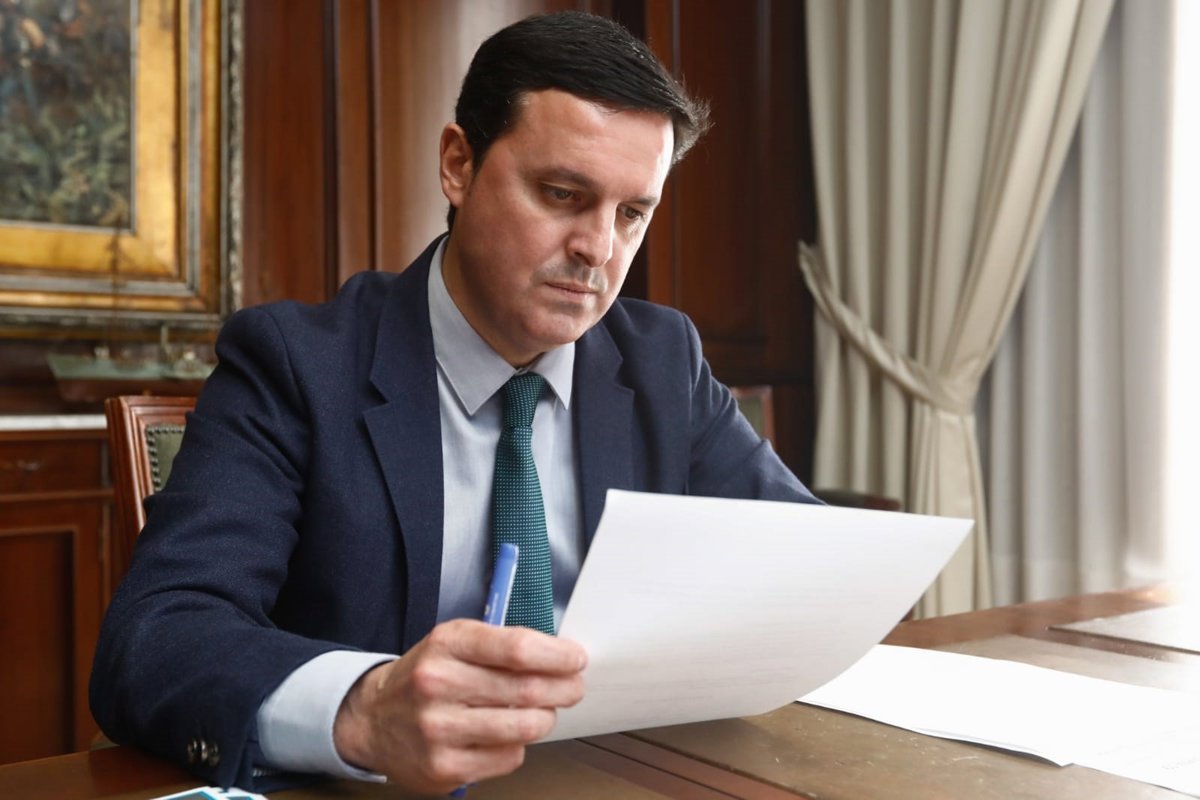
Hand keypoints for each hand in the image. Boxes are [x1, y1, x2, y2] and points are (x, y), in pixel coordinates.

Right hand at [332, 618, 586, 793]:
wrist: (373, 719)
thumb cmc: (426, 677)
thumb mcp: (455, 642)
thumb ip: (503, 645)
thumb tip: (561, 657)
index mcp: (447, 644)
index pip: (516, 648)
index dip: (556, 655)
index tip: (575, 659)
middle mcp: (438, 684)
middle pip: (526, 689)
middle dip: (563, 688)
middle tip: (573, 688)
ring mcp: (439, 729)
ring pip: (523, 727)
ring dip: (544, 719)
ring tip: (542, 712)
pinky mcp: (444, 767)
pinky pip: (508, 757)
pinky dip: (518, 745)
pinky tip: (506, 734)